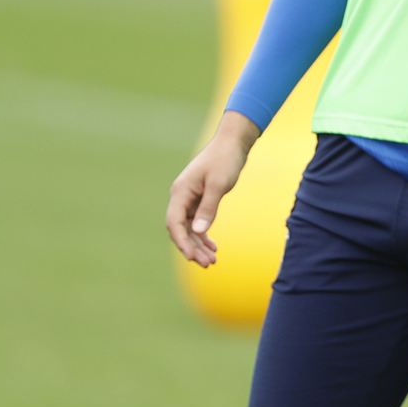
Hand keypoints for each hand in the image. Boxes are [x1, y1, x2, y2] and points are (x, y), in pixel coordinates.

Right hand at [165, 110, 260, 267]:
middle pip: (181, 229)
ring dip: (199, 244)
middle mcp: (181, 196)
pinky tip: (213, 246)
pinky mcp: (199, 199)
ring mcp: (189, 198)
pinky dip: (204, 234)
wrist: (234, 142)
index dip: (181, 242)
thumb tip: (198, 232)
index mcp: (181, 191)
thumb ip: (208, 208)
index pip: (174, 223)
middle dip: (193, 248)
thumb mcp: (219, 184)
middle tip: (209, 264)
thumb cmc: (226, 159)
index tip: (192, 257)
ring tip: (212, 261)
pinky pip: (197, 221)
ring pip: (189, 228)